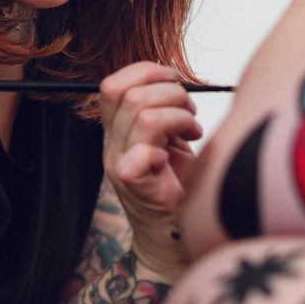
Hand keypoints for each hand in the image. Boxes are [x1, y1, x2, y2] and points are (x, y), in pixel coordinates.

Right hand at [99, 61, 202, 280]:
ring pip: (144, 117)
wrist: (172, 231)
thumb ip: (162, 109)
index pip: (112, 86)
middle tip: (190, 112)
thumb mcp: (167, 136)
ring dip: (179, 117)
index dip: (144, 72)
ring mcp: (120, 166)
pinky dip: (165, 149)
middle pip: (130, 96)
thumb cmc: (176, 181)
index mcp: (116, 129)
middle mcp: (112, 145)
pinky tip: (176, 157)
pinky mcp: (135, 186)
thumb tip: (173, 77)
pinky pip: (141, 156)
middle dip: (171, 93)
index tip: (173, 78)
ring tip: (192, 131)